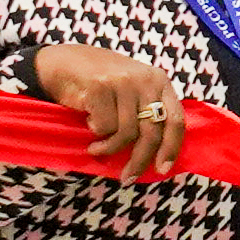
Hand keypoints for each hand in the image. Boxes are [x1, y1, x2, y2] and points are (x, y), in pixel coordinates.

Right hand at [30, 43, 191, 177]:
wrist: (64, 61)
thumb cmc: (100, 82)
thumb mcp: (132, 90)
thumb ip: (147, 110)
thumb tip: (158, 152)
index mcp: (159, 81)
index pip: (175, 120)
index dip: (171, 148)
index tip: (162, 169)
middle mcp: (145, 80)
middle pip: (151, 132)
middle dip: (139, 160)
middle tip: (127, 177)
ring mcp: (123, 82)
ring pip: (126, 133)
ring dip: (109, 147)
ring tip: (97, 148)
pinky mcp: (100, 87)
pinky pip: (105, 126)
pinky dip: (96, 133)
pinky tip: (89, 125)